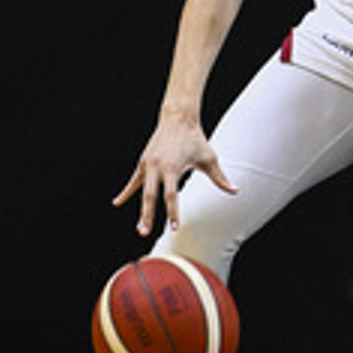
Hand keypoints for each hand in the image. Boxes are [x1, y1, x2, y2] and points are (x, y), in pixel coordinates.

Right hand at [112, 111, 236, 236]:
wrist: (178, 118)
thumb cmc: (195, 139)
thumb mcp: (209, 158)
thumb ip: (220, 178)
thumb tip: (235, 191)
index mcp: (173, 167)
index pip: (171, 195)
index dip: (173, 212)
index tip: (174, 227)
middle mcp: (157, 166)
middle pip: (150, 195)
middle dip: (148, 215)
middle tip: (145, 233)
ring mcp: (148, 164)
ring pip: (140, 190)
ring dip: (140, 209)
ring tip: (140, 228)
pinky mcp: (143, 162)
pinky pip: (134, 181)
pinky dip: (126, 192)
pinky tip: (117, 202)